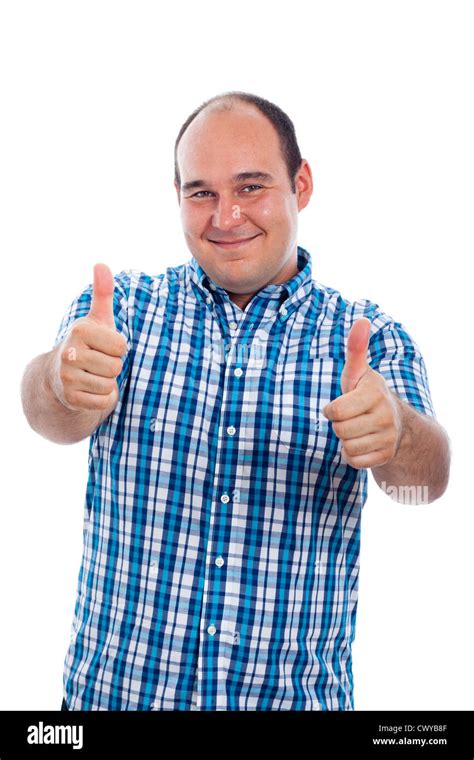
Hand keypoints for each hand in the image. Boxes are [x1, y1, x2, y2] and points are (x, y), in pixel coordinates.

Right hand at [52, 263, 127, 411]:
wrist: (58, 378)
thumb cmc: (87, 345)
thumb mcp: (97, 320)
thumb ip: (103, 294)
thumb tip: (101, 264)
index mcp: (80, 330)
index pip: (121, 345)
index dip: (117, 349)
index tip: (103, 347)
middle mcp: (69, 352)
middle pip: (116, 366)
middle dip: (112, 367)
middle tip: (96, 363)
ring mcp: (67, 376)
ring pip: (109, 384)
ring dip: (106, 383)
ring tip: (92, 376)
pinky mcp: (70, 398)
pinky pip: (103, 402)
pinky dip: (102, 399)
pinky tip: (89, 390)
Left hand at [322, 318, 401, 468]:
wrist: (397, 425)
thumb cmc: (366, 394)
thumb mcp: (358, 373)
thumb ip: (355, 349)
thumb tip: (361, 319)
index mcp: (375, 392)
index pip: (336, 411)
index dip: (332, 410)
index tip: (340, 405)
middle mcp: (386, 415)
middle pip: (340, 430)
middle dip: (339, 426)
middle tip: (352, 418)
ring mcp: (388, 437)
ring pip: (347, 447)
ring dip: (346, 441)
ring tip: (358, 430)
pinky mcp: (386, 456)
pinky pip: (355, 461)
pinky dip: (353, 456)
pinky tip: (363, 444)